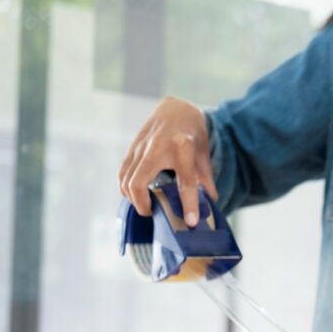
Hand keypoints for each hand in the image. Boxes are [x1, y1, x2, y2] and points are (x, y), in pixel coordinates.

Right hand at [117, 96, 216, 226]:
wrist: (176, 109)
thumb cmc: (192, 134)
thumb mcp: (203, 155)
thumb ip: (206, 180)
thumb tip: (210, 205)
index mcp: (182, 147)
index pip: (186, 182)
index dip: (190, 204)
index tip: (191, 222)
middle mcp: (157, 146)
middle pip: (139, 181)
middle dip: (142, 203)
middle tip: (153, 214)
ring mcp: (140, 147)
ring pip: (126, 179)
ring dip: (132, 198)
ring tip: (146, 206)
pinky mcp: (131, 148)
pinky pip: (123, 173)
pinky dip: (126, 187)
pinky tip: (137, 195)